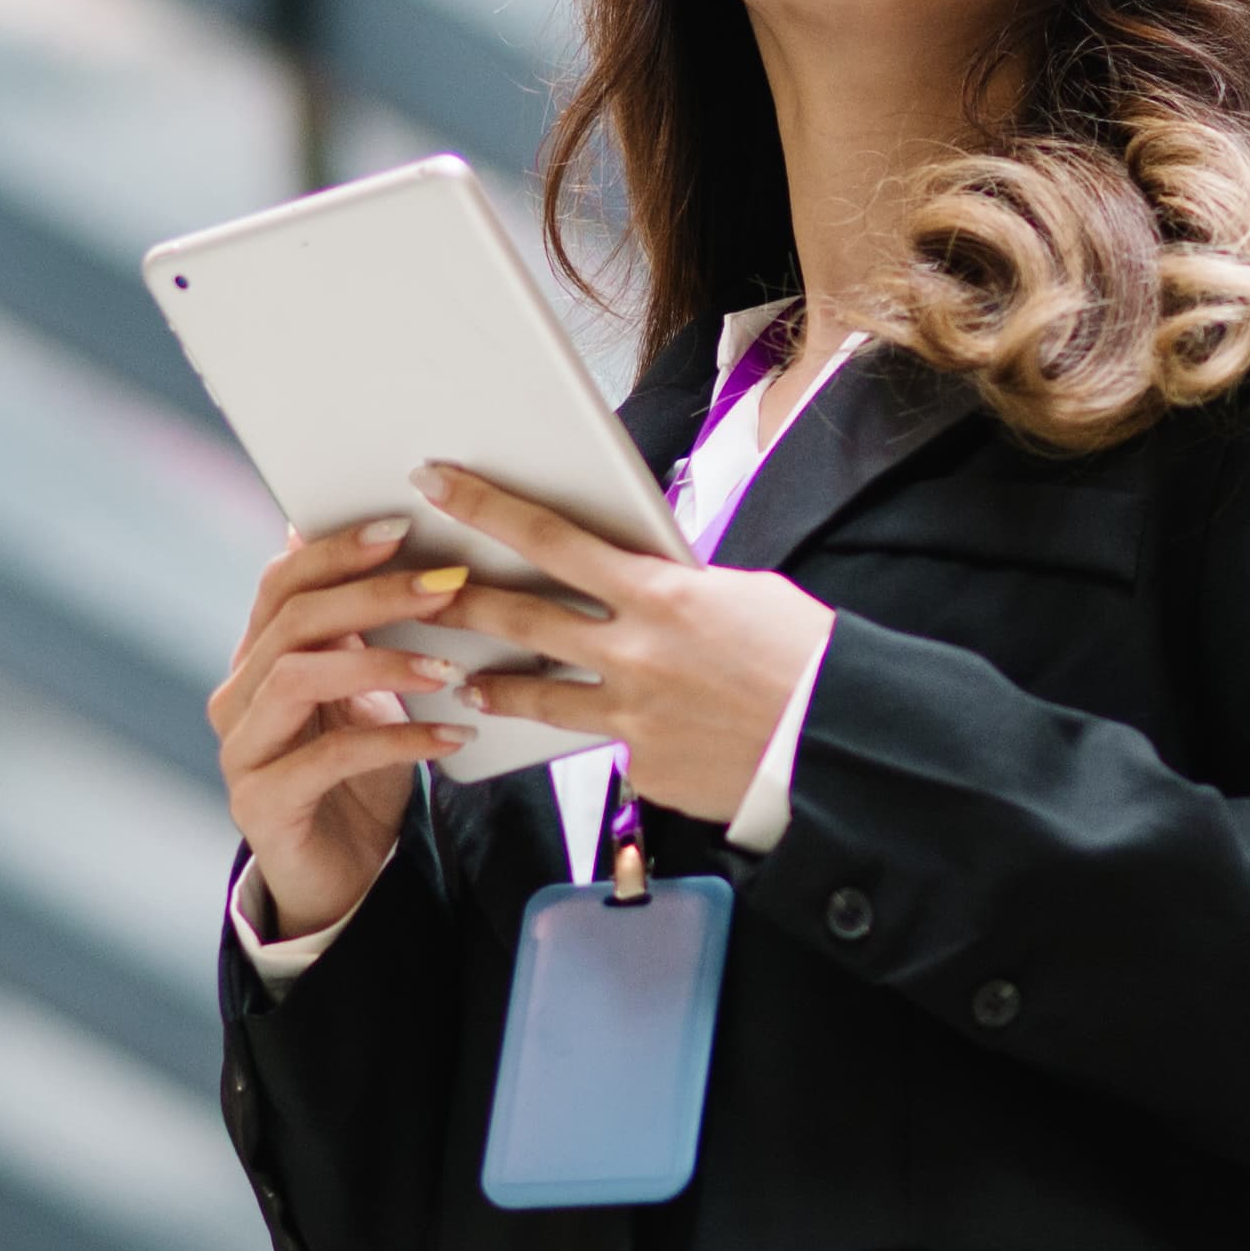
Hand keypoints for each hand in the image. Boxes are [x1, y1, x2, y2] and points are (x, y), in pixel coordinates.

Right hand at [213, 518, 467, 939]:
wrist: (343, 875)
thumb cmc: (361, 773)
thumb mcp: (370, 692)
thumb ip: (369, 631)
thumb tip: (397, 542)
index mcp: (259, 658)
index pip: (282, 583)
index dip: (337, 551)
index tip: (404, 528)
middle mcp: (237, 696)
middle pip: (293, 621)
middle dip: (373, 595)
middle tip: (445, 587)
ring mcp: (241, 750)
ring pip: (297, 677)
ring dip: (382, 662)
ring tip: (449, 667)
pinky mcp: (260, 803)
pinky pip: (328, 757)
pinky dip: (396, 740)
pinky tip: (452, 736)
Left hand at [398, 467, 833, 843]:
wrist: (837, 743)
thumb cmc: (803, 658)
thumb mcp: (741, 596)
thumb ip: (674, 590)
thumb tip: (640, 583)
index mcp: (660, 593)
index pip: (550, 538)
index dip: (486, 508)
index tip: (438, 484)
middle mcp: (633, 651)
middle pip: (519, 614)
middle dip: (457, 596)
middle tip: (412, 585)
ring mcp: (629, 715)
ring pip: (533, 692)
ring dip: (491, 680)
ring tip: (462, 678)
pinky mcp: (640, 766)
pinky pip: (609, 746)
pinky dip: (610, 736)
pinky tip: (635, 736)